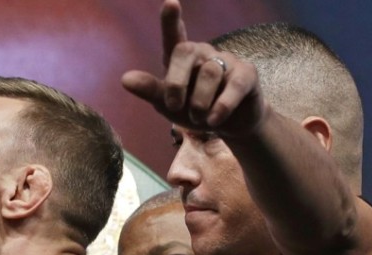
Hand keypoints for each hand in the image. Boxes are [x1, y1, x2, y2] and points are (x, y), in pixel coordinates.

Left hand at [121, 0, 266, 135]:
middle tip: (173, 106)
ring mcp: (227, 61)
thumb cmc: (194, 110)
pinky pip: (233, 86)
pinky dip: (221, 106)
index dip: (170, 21)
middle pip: (186, 51)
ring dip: (199, 104)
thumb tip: (125, 79)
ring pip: (209, 73)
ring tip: (198, 119)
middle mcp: (204, 54)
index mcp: (182, 59)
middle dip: (176, 82)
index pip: (174, 36)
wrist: (230, 125)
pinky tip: (214, 121)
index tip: (171, 2)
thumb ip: (150, 91)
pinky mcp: (246, 75)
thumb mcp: (168, 105)